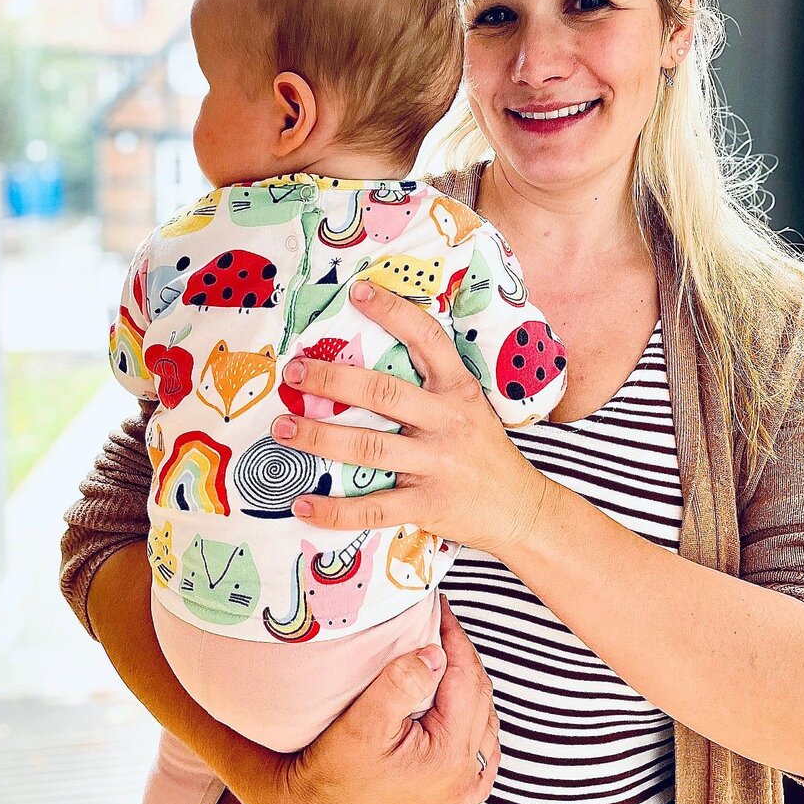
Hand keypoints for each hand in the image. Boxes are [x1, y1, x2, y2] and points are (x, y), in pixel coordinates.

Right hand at [265, 598, 499, 803]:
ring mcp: (463, 793)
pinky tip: (460, 701)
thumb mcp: (364, 719)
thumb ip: (403, 681)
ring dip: (470, 685)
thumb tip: (436, 652)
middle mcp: (465, 779)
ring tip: (447, 654)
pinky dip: (475, 719)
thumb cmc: (333, 767)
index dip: (455, 639)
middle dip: (462, 657)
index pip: (466, 680)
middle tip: (441, 624)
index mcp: (449, 758)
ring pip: (485, 720)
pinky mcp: (455, 799)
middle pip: (480, 698)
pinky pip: (482, 749)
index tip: (440, 609)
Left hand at [272, 280, 549, 556]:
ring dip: (319, 438)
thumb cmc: (484, 450)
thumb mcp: (470, 405)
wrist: (522, 508)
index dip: (393, 312)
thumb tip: (370, 360)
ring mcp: (436, 464)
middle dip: (332, 381)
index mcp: (458, 390)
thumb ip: (431, 384)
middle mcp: (447, 421)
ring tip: (282, 429)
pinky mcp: (427, 505)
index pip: (427, 339)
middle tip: (294, 373)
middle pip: (383, 393)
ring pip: (368, 448)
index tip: (358, 292)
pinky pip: (372, 509)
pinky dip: (335, 511)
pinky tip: (302, 503)